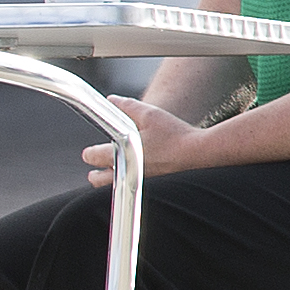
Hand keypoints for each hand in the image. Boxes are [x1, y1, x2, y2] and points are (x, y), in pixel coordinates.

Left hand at [80, 94, 216, 185]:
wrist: (199, 153)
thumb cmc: (175, 135)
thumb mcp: (150, 115)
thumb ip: (127, 107)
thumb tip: (112, 100)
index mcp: (121, 153)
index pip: (92, 156)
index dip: (90, 152)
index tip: (91, 151)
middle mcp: (127, 171)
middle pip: (97, 180)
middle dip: (96, 172)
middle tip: (100, 164)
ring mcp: (138, 182)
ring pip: (113, 187)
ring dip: (112, 179)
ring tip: (118, 170)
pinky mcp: (150, 188)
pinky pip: (131, 189)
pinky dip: (130, 182)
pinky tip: (139, 173)